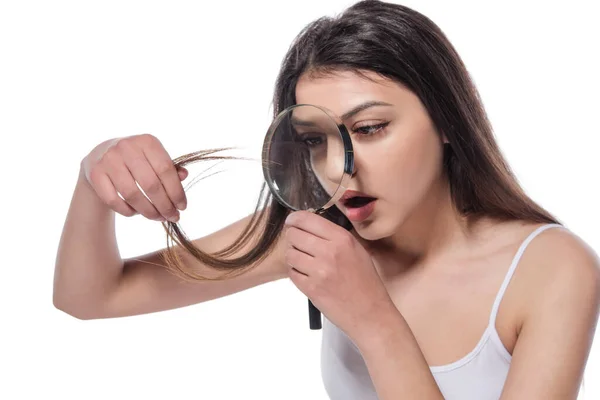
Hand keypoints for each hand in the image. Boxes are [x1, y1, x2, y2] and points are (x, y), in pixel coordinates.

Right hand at [81, 134, 187, 221]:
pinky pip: (114, 201)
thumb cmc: (137, 160)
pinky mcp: (95, 174)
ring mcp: (108, 160)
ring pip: (132, 195)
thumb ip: (171, 168)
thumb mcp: (155, 159)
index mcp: (147, 141)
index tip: (182, 207)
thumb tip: (184, 175)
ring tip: (158, 218)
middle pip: (150, 184)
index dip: (176, 191)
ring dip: (148, 211)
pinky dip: (128, 211)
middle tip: (172, 217)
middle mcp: (127, 147)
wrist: (101, 155)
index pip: (166, 170)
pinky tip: (137, 212)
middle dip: (165, 205)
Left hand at [283, 210, 394, 343]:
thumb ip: (334, 236)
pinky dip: (296, 273)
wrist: (370, 313)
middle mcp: (329, 252)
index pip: (306, 219)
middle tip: (298, 244)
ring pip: (290, 254)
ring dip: (293, 256)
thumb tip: (309, 225)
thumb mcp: (357, 249)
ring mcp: (319, 271)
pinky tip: (307, 275)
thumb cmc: (365, 281)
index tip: (292, 222)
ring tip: (304, 261)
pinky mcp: (311, 289)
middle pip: (293, 235)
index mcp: (342, 238)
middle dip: (292, 238)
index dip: (294, 219)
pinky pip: (292, 273)